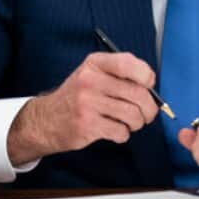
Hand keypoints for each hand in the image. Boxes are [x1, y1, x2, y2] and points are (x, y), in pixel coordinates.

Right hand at [7, 52, 157, 165]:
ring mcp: (87, 103)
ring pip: (132, 114)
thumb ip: (119, 74)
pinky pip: (121, 131)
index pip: (128, 63)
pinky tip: (115, 131)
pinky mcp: (87, 125)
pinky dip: (123, 134)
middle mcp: (90, 80)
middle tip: (147, 114)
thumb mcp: (93, 74)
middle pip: (137, 93)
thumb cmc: (78, 96)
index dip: (146, 76)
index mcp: (95, 64)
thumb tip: (151, 85)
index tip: (148, 85)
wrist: (47, 119)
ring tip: (130, 123)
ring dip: (137, 123)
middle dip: (149, 108)